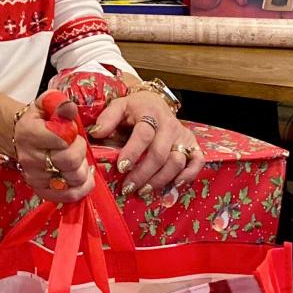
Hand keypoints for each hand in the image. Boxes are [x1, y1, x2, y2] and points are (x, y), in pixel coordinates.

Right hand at [11, 95, 94, 204]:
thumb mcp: (46, 105)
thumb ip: (59, 103)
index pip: (60, 138)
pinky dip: (82, 188)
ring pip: (73, 179)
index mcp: (29, 132)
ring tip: (77, 160)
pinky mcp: (42, 191)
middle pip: (69, 160)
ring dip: (82, 169)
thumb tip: (70, 108)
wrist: (20, 138)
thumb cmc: (38, 121)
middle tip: (76, 145)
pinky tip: (82, 177)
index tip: (70, 131)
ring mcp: (35, 177)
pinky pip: (69, 196)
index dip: (72, 134)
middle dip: (80, 151)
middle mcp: (30, 157)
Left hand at [88, 91, 204, 197]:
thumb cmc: (134, 109)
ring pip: (176, 161)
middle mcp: (170, 125)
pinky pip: (197, 162)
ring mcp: (183, 136)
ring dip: (160, 179)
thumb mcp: (118, 106)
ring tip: (143, 191)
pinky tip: (173, 186)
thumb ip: (107, 118)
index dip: (133, 152)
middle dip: (143, 173)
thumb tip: (96, 133)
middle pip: (159, 154)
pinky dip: (188, 175)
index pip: (144, 134)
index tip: (120, 167)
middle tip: (128, 187)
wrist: (155, 102)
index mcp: (150, 113)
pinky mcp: (193, 145)